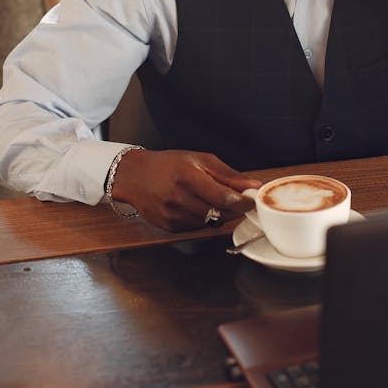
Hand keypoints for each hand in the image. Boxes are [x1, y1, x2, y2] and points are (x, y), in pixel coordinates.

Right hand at [111, 147, 260, 231]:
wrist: (135, 176)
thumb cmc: (169, 164)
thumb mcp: (200, 160)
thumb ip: (228, 175)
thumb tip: (253, 185)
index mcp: (188, 177)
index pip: (223, 198)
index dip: (242, 202)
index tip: (252, 200)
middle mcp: (178, 198)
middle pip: (219, 213)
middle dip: (234, 209)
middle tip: (238, 200)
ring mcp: (172, 215)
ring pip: (209, 222)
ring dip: (218, 214)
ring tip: (210, 198)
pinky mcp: (169, 227)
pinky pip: (196, 227)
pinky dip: (203, 219)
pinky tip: (195, 205)